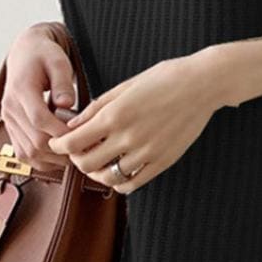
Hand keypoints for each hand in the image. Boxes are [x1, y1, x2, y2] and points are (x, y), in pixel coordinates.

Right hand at [1, 23, 78, 172]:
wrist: (25, 55)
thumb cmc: (44, 57)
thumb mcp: (58, 62)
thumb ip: (62, 82)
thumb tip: (67, 103)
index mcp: (21, 90)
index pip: (39, 119)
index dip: (61, 131)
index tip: (81, 134)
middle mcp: (10, 109)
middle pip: (34, 142)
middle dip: (61, 149)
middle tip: (85, 148)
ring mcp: (9, 121)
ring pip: (28, 153)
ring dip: (53, 159)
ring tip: (75, 154)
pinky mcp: (12, 129)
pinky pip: (24, 154)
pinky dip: (42, 160)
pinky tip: (60, 156)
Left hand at [46, 47, 235, 193]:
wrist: (202, 84)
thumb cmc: (165, 78)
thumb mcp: (126, 86)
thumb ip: (97, 107)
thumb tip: (72, 124)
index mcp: (115, 115)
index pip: (72, 142)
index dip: (59, 146)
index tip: (58, 144)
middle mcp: (128, 136)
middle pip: (86, 164)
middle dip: (76, 160)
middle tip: (79, 153)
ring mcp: (147, 152)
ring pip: (108, 177)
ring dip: (98, 172)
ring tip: (100, 163)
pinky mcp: (163, 161)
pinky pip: (133, 183)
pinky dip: (120, 182)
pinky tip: (119, 171)